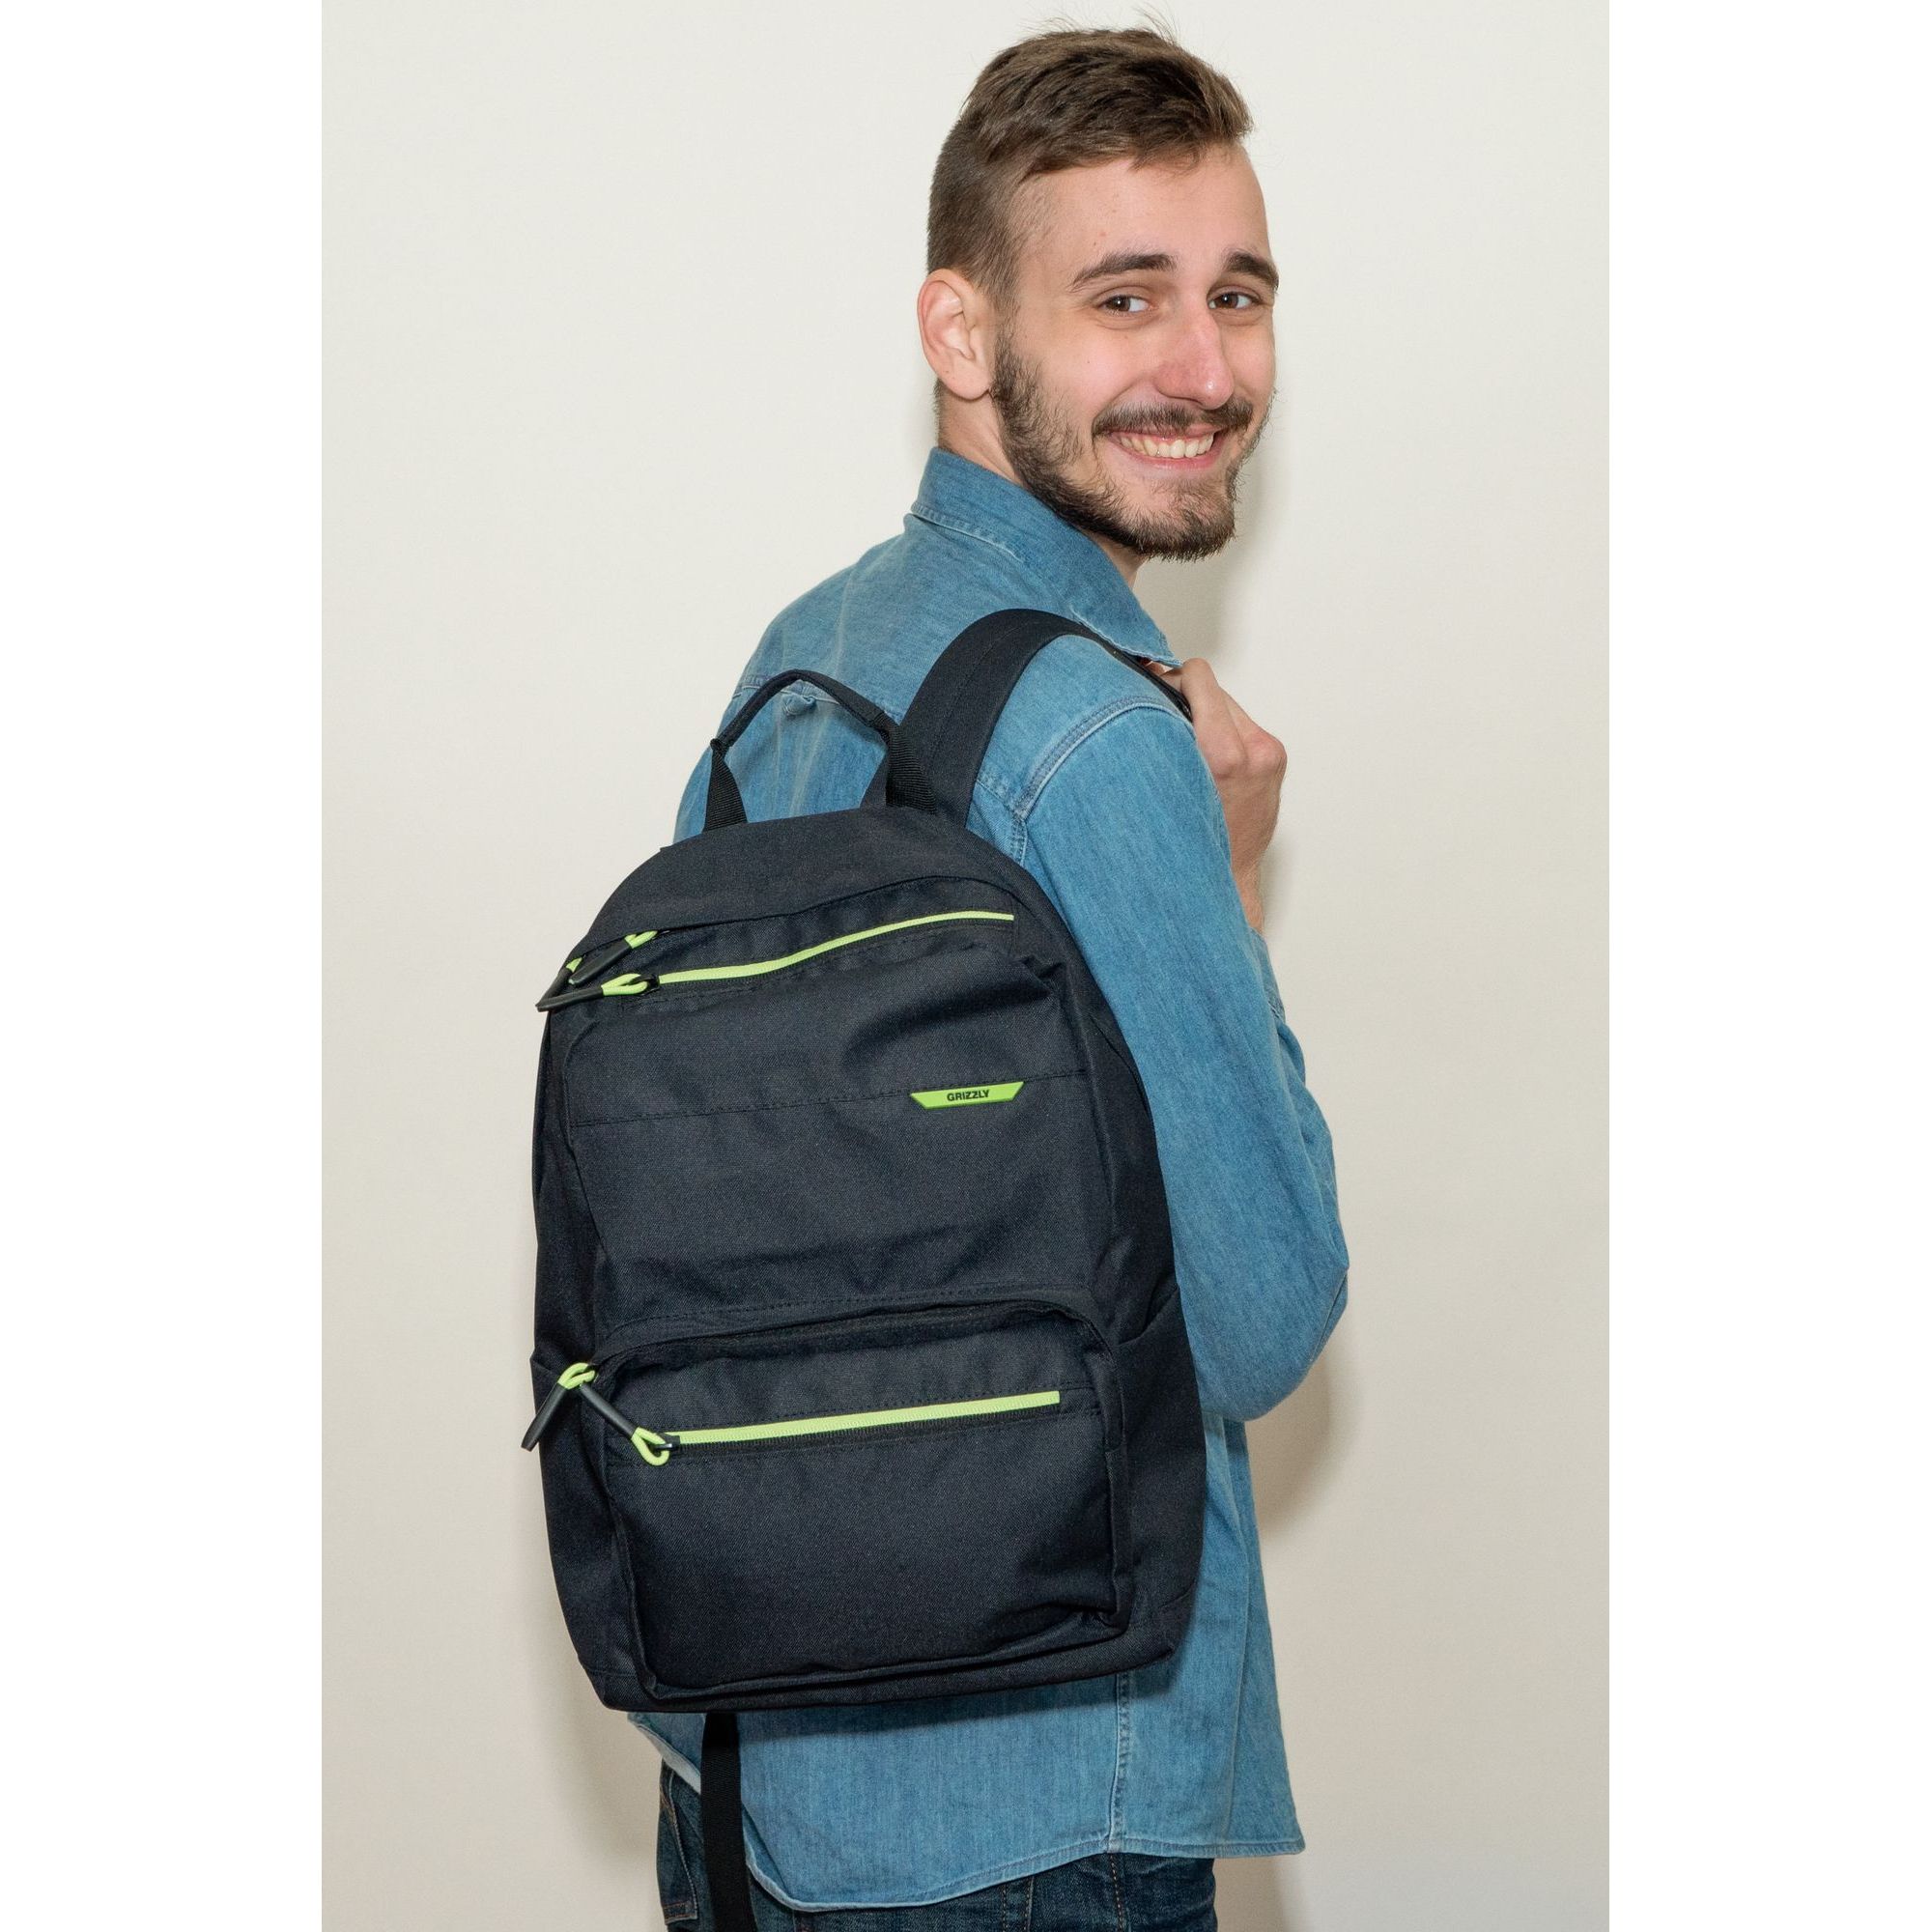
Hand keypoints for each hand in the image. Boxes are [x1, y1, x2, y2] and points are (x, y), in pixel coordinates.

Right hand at [1149, 658, 1285, 930]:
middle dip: (1185, 699)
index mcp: (1225, 755)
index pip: (1198, 678)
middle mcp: (1254, 750)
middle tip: (1161, 719)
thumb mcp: (1161, 785)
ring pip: (1227, 705)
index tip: (1151, 688)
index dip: (1169, 679)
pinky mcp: (1274, 760)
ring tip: (1183, 744)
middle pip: (1213, 689)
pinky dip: (1221, 732)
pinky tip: (1204, 758)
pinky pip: (1240, 725)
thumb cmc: (1188, 844)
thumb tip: (1148, 688)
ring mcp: (1268, 754)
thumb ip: (1157, 733)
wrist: (1224, 881)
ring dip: (1204, 716)